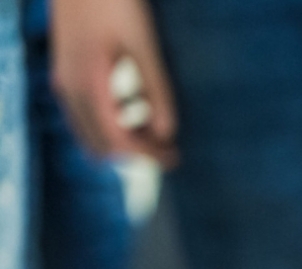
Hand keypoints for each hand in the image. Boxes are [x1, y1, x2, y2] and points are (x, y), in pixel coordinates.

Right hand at [51, 0, 177, 166]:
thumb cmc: (114, 3)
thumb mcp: (143, 46)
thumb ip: (156, 91)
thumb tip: (168, 133)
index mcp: (88, 86)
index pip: (116, 142)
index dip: (147, 155)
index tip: (174, 158)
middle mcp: (70, 90)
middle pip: (100, 145)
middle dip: (135, 154)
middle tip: (168, 149)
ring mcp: (65, 82)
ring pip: (90, 132)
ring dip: (122, 140)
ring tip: (156, 132)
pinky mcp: (68, 74)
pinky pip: (86, 115)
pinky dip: (111, 125)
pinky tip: (134, 114)